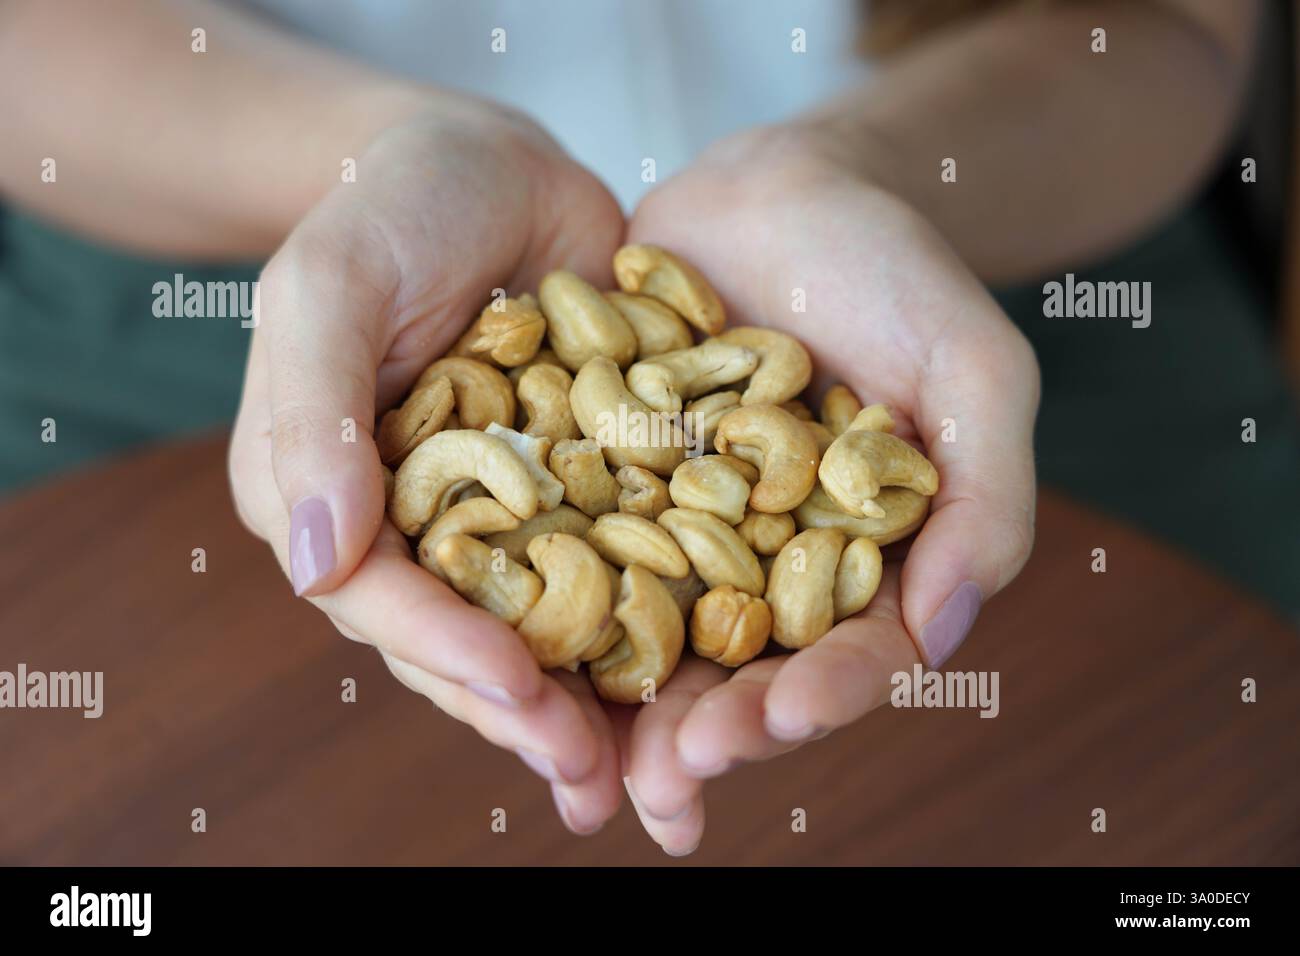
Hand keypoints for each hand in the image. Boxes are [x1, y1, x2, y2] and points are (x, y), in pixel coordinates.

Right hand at [228, 102, 626, 833]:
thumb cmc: (391, 208)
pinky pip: (611, 570)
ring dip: (591, 705)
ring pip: (541, 628)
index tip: (521, 692)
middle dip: (527, 714)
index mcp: (331, 498)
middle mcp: (417, 527)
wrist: (490, 165)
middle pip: (465, 639)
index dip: (447, 651)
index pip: (382, 599)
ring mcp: (503, 517)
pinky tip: (697, 682)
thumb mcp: (334, 286)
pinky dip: (646, 627)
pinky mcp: (579, 493)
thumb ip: (314, 416)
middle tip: (596, 783)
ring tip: (648, 781)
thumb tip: (312, 563)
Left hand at [616, 126, 1039, 853]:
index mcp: (862, 560)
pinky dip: (545, 597)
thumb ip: (984, 498)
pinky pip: (575, 547)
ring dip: (619, 703)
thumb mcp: (973, 372)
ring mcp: (683, 525)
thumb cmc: (896, 272)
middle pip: (741, 668)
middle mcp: (768, 561)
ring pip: (651, 633)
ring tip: (578, 755)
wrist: (783, 189)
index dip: (816, 697)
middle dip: (708, 727)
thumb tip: (945, 630)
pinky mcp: (611, 480)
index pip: (851, 654)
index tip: (770, 719)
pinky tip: (505, 645)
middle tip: (664, 772)